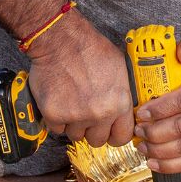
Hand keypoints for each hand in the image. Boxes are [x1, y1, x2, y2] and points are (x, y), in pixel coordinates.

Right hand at [24, 11, 133, 147]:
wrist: (61, 40)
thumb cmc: (90, 49)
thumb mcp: (120, 69)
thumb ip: (123, 94)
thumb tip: (126, 111)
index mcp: (119, 103)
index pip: (122, 137)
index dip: (114, 135)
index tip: (109, 131)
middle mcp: (99, 113)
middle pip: (97, 140)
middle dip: (92, 130)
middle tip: (87, 113)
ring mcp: (76, 116)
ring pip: (76, 136)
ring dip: (74, 124)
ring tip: (72, 103)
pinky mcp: (54, 115)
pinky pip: (57, 129)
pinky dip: (57, 119)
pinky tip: (60, 101)